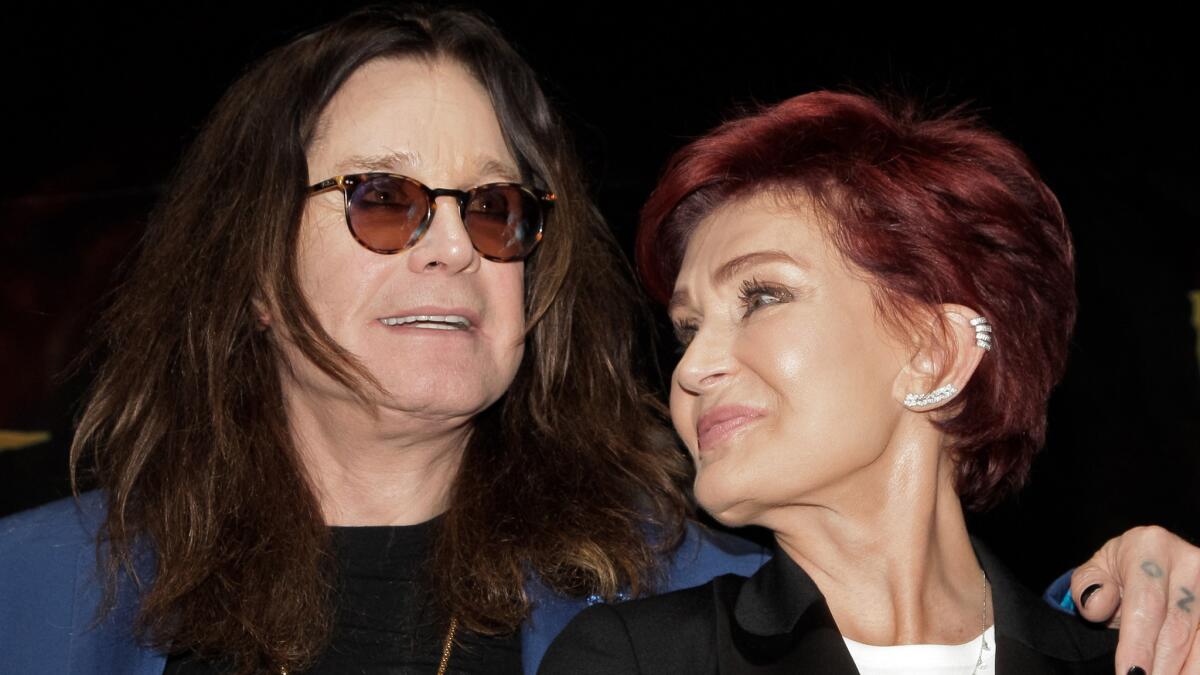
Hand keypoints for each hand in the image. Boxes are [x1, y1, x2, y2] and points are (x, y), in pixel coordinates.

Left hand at [1071, 526, 1199, 674]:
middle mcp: (1189, 563)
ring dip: (1185, 671)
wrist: (1151, 561)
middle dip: (1162, 666)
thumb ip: (1087, 587)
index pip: (1145, 605)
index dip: (1139, 645)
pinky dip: (1196, 665)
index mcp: (1150, 547)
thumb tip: (1095, 604)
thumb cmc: (1120, 572)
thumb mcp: (1095, 572)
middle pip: (1177, 628)